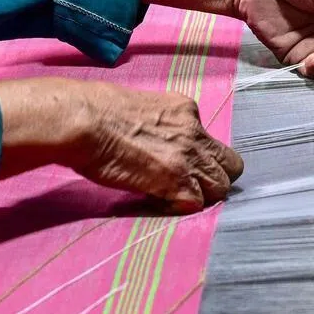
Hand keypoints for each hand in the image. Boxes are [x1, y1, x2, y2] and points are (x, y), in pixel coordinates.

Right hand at [0, 78, 242, 211]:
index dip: (201, 158)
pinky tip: (158, 200)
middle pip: (230, 165)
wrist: (83, 120)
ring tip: (170, 194)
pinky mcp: (177, 182)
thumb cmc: (96, 110)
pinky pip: (196, 204)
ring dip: (200, 194)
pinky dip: (180, 206)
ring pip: (220, 187)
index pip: (212, 141)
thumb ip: (162, 125)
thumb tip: (159, 141)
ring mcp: (188, 158)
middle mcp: (193, 131)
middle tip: (185, 184)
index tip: (182, 164)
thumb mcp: (140, 107)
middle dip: (212, 177)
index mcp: (184, 109)